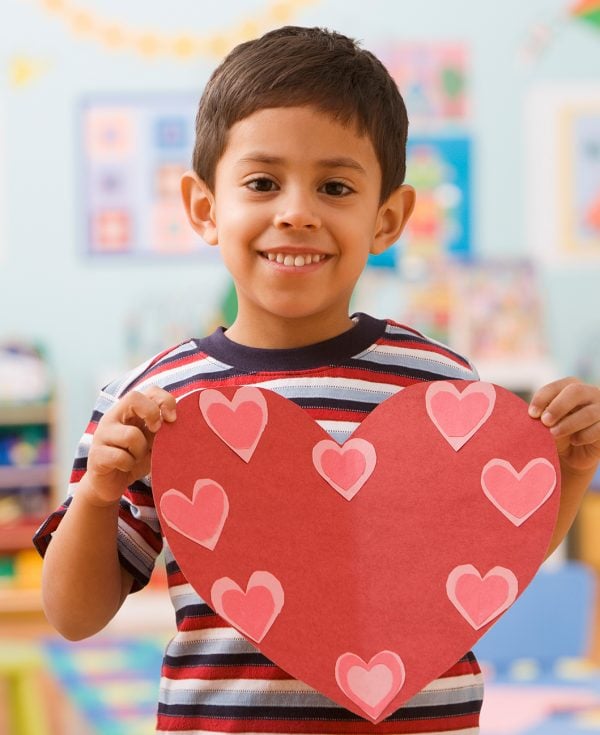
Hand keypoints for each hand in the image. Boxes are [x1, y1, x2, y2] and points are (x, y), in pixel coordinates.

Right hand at [85, 386, 176, 505]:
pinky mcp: (96, 454)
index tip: (173, 419)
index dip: (164, 400)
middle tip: (156, 431)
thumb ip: (162, 429)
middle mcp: (113, 417)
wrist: (110, 484)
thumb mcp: (152, 442)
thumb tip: (180, 421)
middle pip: (133, 397)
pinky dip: (129, 465)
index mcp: (129, 411)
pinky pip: (121, 457)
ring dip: (140, 451)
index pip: (149, 391)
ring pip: (131, 435)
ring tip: (136, 458)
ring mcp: (102, 434)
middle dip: (152, 413)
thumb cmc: (134, 459)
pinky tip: (125, 467)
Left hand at [529, 378, 599, 473]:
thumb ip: (543, 415)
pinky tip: (574, 441)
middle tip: (545, 421)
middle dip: (558, 406)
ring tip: (554, 434)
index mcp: (571, 387)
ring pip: (588, 412)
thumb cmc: (558, 432)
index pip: (557, 386)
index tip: (532, 414)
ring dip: (568, 424)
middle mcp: (589, 393)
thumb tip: (535, 415)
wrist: (573, 454)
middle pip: (576, 391)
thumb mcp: (548, 423)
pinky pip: (599, 429)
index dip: (543, 398)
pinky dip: (585, 435)